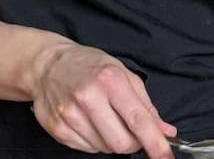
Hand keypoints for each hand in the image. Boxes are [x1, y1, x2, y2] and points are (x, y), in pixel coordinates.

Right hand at [31, 42, 176, 157]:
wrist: (48, 65)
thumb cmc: (88, 66)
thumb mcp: (122, 73)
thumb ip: (146, 105)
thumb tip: (165, 131)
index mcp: (110, 80)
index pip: (138, 120)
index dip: (155, 143)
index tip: (165, 156)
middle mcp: (88, 97)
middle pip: (122, 142)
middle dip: (133, 143)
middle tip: (130, 129)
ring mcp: (70, 114)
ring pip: (105, 148)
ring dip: (111, 140)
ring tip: (103, 118)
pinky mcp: (58, 128)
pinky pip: (87, 149)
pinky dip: (94, 141)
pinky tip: (89, 122)